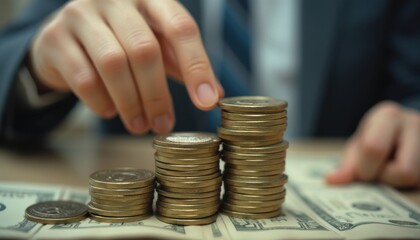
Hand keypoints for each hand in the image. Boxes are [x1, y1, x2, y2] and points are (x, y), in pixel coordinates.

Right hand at [29, 0, 223, 133]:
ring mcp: (81, 14)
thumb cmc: (122, 41)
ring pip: (113, 63)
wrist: (67, 37)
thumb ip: (182, 64)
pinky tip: (111, 112)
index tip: (207, 103)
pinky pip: (83, 77)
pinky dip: (101, 102)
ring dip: (131, 103)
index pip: (181, 27)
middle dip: (157, 95)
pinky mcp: (56, 38)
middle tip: (164, 125)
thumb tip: (214, 96)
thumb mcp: (156, 44)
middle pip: (144, 50)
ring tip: (140, 126)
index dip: (197, 67)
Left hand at [326, 101, 419, 187]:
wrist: (404, 127)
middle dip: (384, 178)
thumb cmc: (376, 137)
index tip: (362, 171)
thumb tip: (332, 180)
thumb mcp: (358, 145)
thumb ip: (348, 165)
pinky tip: (401, 172)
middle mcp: (414, 123)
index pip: (374, 149)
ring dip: (397, 182)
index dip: (365, 169)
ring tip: (391, 169)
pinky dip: (408, 183)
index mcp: (387, 116)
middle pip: (403, 170)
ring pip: (415, 178)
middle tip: (377, 171)